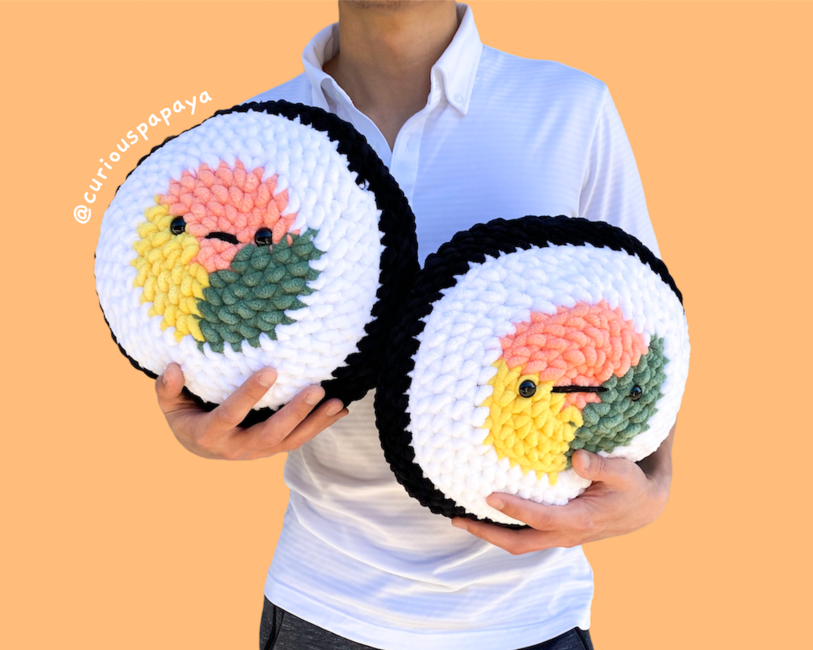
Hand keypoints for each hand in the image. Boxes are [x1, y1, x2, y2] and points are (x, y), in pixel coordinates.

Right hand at [155, 363, 347, 459]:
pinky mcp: (272, 449)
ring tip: (337, 402)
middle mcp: (236, 448)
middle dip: (295, 412)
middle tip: (316, 389)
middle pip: (270, 433)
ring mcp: (257, 452)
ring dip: (315, 423)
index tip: (270, 370)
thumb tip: (173, 368)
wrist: (198, 447)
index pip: (232, 414)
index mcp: (209, 434)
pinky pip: (298, 440)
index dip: (250, 395)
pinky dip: (319, 426)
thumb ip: (167, 388)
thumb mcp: (170, 405)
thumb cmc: (185, 416)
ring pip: (290, 440)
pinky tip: (339, 410)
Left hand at [451, 431, 674, 554]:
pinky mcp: (557, 530)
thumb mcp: (624, 472)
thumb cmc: (632, 486)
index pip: (539, 518)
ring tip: (462, 517)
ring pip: (520, 542)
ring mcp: (560, 535)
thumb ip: (601, 466)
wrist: (644, 507)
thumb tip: (576, 458)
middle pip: (520, 543)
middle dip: (487, 534)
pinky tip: (488, 511)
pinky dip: (504, 526)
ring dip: (491, 533)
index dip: (514, 509)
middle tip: (458, 518)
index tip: (489, 496)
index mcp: (580, 520)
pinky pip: (526, 533)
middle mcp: (566, 534)